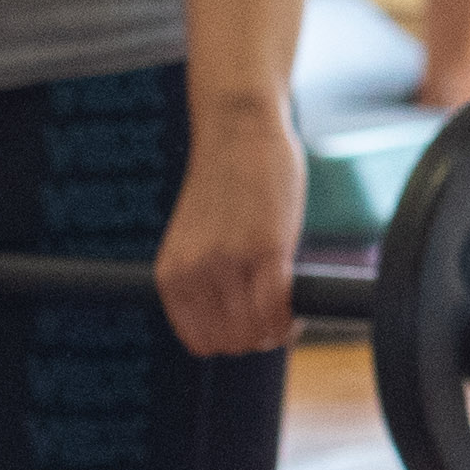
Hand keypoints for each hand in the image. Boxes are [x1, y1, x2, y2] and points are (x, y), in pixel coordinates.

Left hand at [159, 104, 307, 359]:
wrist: (237, 125)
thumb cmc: (225, 178)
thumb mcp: (197, 237)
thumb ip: (205, 276)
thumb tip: (236, 319)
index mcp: (171, 274)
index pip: (200, 342)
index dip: (231, 340)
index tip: (252, 325)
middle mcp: (194, 274)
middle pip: (231, 344)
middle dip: (257, 338)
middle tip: (277, 317)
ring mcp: (229, 262)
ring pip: (257, 334)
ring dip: (278, 331)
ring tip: (289, 312)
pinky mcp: (267, 248)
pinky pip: (280, 311)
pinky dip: (293, 320)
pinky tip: (298, 309)